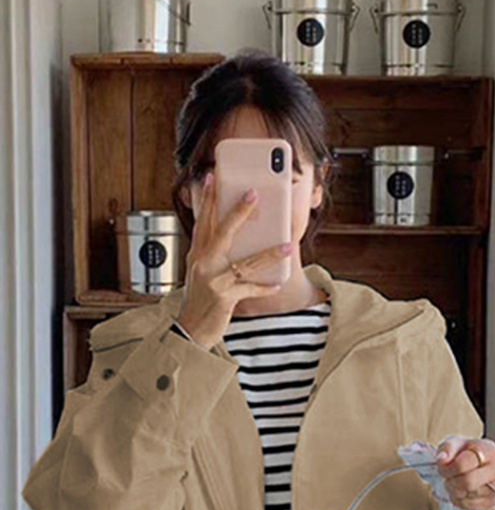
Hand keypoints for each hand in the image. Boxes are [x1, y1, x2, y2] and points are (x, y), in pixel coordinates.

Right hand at [177, 172, 292, 349]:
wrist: (190, 331)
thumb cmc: (200, 301)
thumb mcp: (203, 273)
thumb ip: (216, 255)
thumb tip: (243, 239)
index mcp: (197, 255)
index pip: (203, 222)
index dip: (208, 200)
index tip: (212, 178)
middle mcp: (203, 264)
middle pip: (222, 232)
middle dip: (239, 211)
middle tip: (254, 193)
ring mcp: (213, 280)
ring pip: (246, 262)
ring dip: (270, 253)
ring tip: (288, 244)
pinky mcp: (224, 297)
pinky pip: (250, 288)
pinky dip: (265, 287)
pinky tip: (277, 284)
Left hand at [434, 435, 494, 509]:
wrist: (476, 461)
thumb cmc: (465, 452)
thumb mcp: (454, 443)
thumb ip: (447, 448)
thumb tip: (442, 459)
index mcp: (489, 450)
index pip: (462, 465)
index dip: (447, 469)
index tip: (442, 467)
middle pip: (467, 482)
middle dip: (451, 481)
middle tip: (448, 477)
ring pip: (468, 495)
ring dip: (454, 491)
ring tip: (455, 482)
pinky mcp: (493, 501)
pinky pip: (469, 506)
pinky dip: (459, 500)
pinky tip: (460, 491)